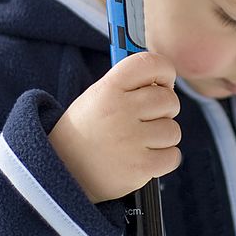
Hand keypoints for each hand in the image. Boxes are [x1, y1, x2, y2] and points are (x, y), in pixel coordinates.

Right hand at [49, 52, 181, 203]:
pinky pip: (173, 156)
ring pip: (173, 130)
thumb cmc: (88, 130)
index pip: (150, 64)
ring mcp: (130, 140)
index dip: (164, 71)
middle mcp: (120, 111)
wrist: (62, 171)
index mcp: (108, 88)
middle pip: (169, 100)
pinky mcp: (140, 166)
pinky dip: (164, 159)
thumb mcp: (97, 97)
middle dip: (164, 110)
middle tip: (145, 120)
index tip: (163, 81)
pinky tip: (144, 159)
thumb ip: (129, 85)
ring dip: (162, 138)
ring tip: (138, 143)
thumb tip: (167, 79)